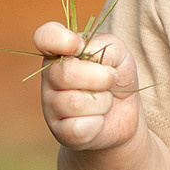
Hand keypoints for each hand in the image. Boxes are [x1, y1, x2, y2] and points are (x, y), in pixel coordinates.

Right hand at [35, 22, 142, 151]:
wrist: (123, 114)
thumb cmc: (116, 76)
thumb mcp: (118, 53)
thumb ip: (103, 46)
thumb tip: (82, 53)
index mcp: (60, 51)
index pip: (45, 37)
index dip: (60, 40)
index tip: (78, 46)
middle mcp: (50, 77)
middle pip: (65, 73)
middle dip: (100, 77)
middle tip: (110, 79)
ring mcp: (51, 106)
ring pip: (75, 103)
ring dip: (103, 102)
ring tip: (105, 101)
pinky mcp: (60, 132)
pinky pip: (78, 128)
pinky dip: (98, 124)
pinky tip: (98, 120)